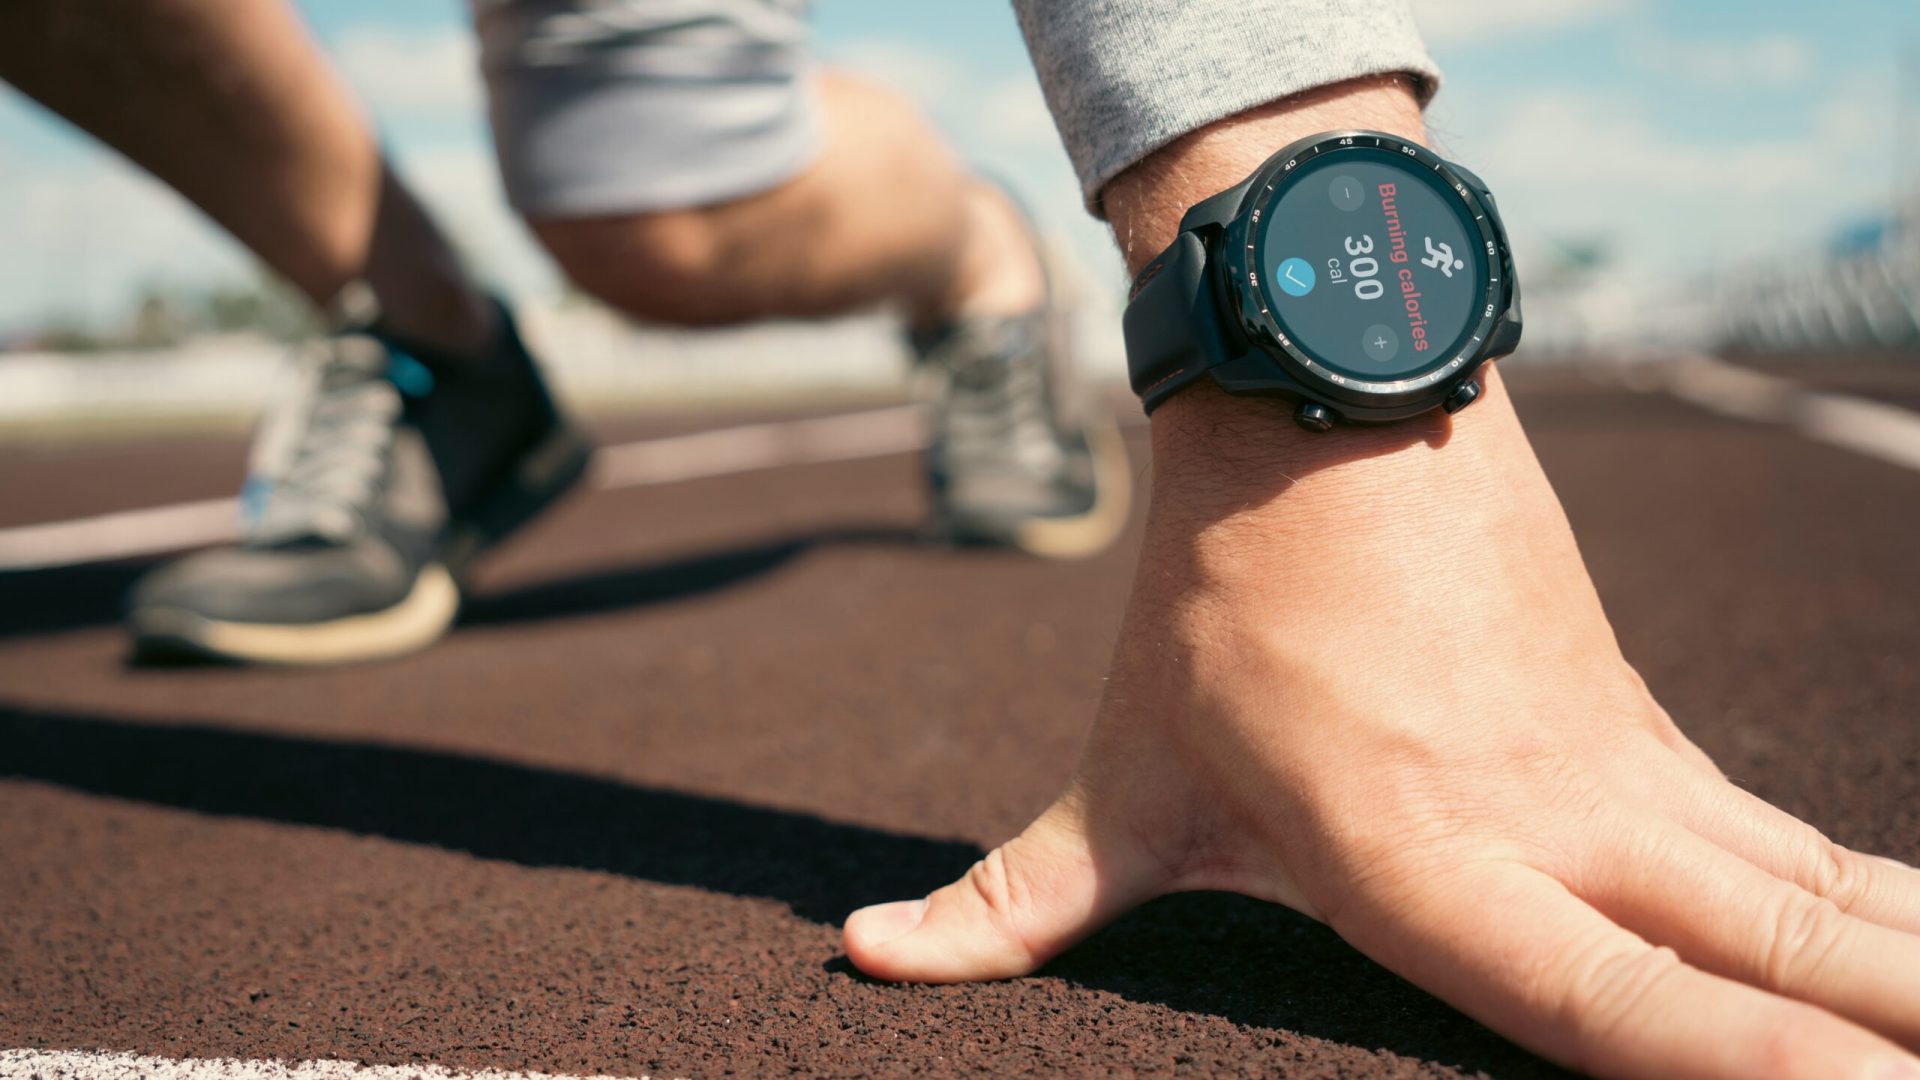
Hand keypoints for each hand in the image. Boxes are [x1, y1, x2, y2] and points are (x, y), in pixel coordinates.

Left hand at [844, 78, 1919, 1077]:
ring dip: (1918, 962)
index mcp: (1416, 861)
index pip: (1599, 1000)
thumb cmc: (1213, 615)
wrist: (1325, 403)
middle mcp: (1548, 825)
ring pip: (1813, 887)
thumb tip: (862, 960)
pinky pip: (1795, 841)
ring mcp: (1617, 769)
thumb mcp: (1115, 779)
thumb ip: (1011, 904)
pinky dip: (1888, 902)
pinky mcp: (1646, 730)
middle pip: (1766, 952)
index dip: (1738, 1069)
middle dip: (1883, 1029)